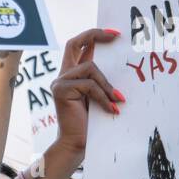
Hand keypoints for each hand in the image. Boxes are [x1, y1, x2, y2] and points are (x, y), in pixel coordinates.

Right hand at [51, 28, 122, 154]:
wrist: (77, 144)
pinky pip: (89, 85)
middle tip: (116, 36)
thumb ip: (101, 80)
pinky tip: (112, 109)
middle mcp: (63, 75)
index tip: (115, 34)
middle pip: (74, 43)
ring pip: (90, 68)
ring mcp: (60, 82)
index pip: (78, 45)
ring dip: (107, 84)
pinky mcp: (61, 91)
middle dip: (95, 35)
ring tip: (118, 100)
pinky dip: (104, 97)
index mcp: (71, 74)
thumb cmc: (91, 122)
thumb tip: (119, 61)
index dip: (94, 35)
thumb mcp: (99, 95)